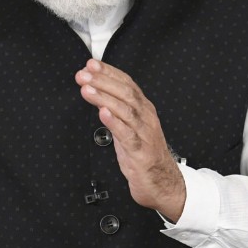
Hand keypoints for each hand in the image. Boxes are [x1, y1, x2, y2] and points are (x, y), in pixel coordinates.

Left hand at [75, 59, 185, 221]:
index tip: (91, 64)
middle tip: (84, 74)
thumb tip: (96, 91)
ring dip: (105, 97)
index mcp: (144, 109)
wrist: (162, 183)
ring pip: (126, 110)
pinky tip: (103, 113)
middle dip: (103, 81)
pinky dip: (114, 122)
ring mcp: (145, 134)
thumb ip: (115, 109)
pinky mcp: (141, 152)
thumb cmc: (144, 154)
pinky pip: (127, 135)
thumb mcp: (128, 127)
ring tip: (87, 89)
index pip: (127, 83)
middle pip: (126, 93)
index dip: (109, 72)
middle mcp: (146, 118)